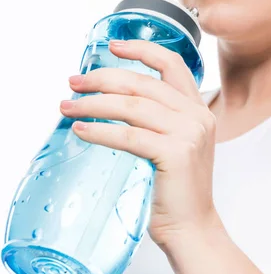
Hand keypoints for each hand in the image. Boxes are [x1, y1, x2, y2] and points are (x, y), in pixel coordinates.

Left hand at [60, 39, 218, 248]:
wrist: (192, 227)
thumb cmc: (176, 189)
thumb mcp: (174, 144)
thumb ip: (157, 120)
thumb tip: (110, 102)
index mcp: (198, 109)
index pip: (172, 65)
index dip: (142, 49)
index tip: (112, 46)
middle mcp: (197, 116)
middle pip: (143, 83)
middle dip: (102, 78)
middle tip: (74, 82)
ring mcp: (189, 134)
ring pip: (132, 106)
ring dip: (94, 104)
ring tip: (68, 106)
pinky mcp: (177, 154)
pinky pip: (129, 135)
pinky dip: (101, 131)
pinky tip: (82, 130)